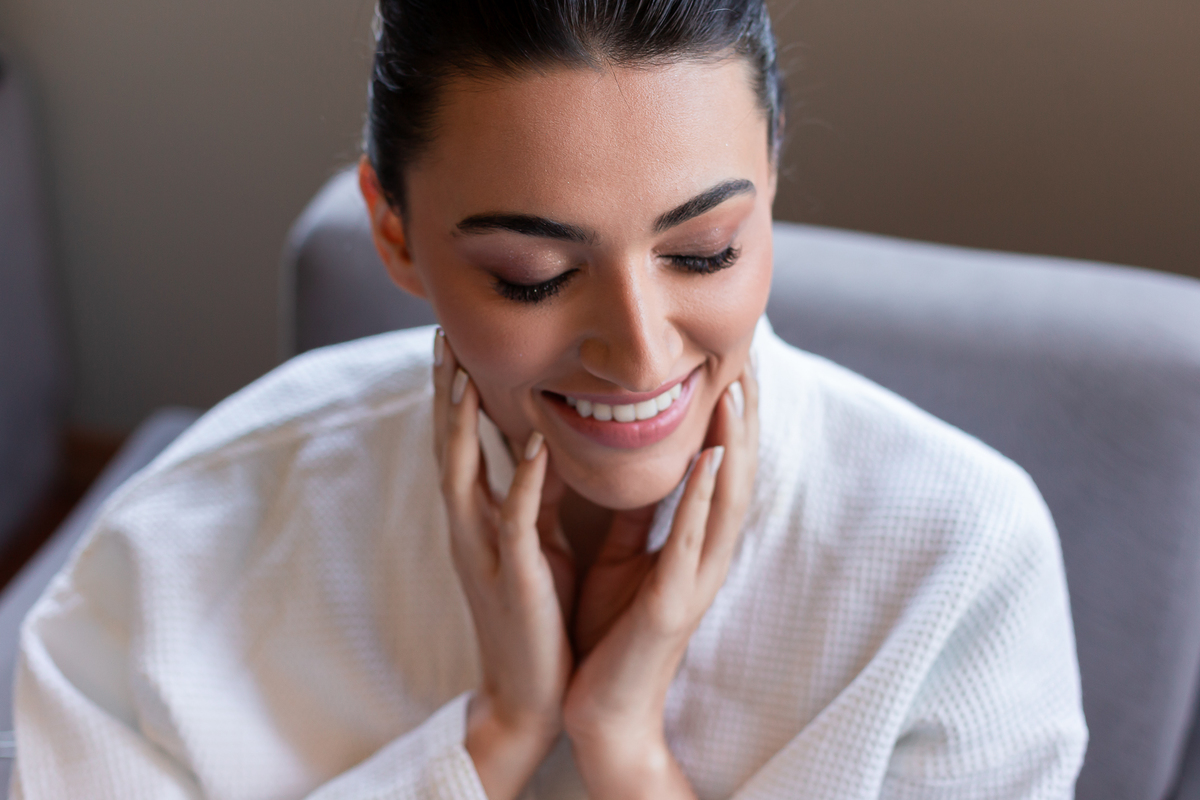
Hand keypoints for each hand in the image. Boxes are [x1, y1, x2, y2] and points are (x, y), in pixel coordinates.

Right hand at [432, 330, 574, 799]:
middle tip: (439, 335)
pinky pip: (517, 519)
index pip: (457, 443)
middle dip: (443, 391)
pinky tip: (537, 442)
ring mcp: (484, 552)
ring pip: (462, 475)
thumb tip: (543, 445)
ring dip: (462, 423)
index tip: (450, 341)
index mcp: (476, 519)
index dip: (451, 393)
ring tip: (464, 371)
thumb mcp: (533, 543)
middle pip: (446, 447)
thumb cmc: (537, 615)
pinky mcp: (514, 577)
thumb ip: (532, 496)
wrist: (531, 694)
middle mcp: (469, 528)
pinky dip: (525, 478)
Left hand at [564, 364, 759, 798]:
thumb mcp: (625, 559)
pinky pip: (692, 541)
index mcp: (690, 546)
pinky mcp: (672, 604)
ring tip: (738, 391)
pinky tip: (711, 457)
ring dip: (734, 444)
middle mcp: (703, 558)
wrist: (602, 708)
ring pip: (726, 501)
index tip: (731, 363)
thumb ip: (641, 515)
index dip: (730, 419)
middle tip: (752, 358)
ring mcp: (694, 581)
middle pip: (736, 475)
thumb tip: (646, 465)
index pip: (718, 469)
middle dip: (745, 418)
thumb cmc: (612, 631)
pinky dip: (703, 497)